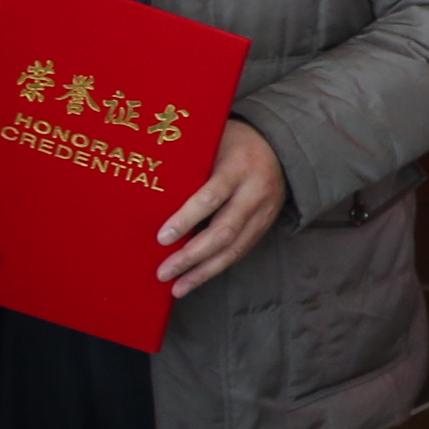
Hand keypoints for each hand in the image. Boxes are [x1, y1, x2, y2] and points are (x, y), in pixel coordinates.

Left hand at [156, 119, 288, 295]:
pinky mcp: (265, 226)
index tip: (162, 237)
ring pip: (234, 248)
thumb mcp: (214, 141)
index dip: (187, 219)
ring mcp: (263, 212)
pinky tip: (195, 280)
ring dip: (204, 271)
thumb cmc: (233, 142)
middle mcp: (254, 192)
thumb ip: (190, 160)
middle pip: (224, 231)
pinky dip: (216, 268)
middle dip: (192, 255)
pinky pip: (241, 251)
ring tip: (177, 287)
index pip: (212, 196)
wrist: (281, 148)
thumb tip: (147, 183)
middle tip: (163, 271)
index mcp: (238, 167)